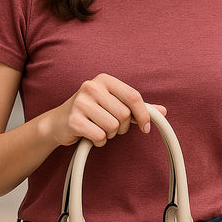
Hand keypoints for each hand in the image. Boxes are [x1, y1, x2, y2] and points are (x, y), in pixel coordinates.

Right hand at [46, 73, 165, 147]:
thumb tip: (163, 112)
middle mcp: (91, 87)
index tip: (145, 127)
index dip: (143, 115)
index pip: (133, 96)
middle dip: (122, 127)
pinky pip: (99, 137)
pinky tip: (90, 135)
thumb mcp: (114, 104)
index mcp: (104, 80)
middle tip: (111, 126)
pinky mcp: (74, 120)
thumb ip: (137, 107)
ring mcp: (81, 102)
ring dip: (109, 134)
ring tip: (98, 129)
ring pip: (113, 127)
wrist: (58, 122)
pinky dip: (99, 141)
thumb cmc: (91, 112)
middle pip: (124, 114)